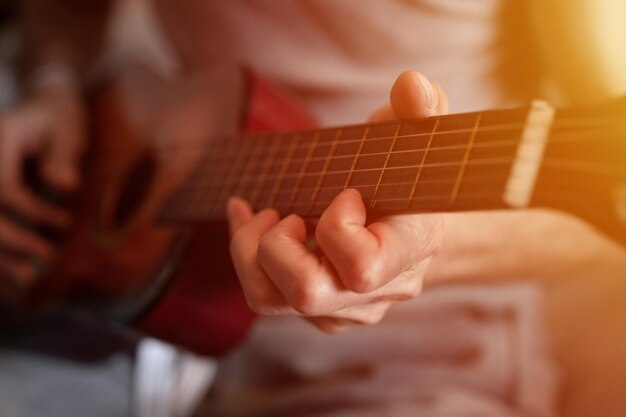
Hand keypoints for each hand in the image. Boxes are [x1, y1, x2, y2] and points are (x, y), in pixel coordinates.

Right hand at [0, 85, 85, 296]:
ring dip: (0, 258)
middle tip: (48, 257)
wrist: (41, 111)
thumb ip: (64, 156)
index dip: (34, 212)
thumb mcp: (68, 130)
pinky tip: (9, 283)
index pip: (4, 189)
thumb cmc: (59, 121)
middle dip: (14, 241)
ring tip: (27, 278)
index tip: (66, 223)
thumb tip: (64, 185)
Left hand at [227, 71, 447, 331]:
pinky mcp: (322, 311)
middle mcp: (379, 292)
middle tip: (287, 213)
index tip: (344, 193)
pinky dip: (247, 256)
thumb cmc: (410, 176)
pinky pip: (266, 295)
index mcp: (408, 252)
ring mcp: (347, 308)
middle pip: (306, 293)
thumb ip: (421, 110)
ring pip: (271, 300)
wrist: (414, 223)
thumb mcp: (417, 136)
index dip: (336, 227)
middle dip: (276, 245)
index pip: (360, 267)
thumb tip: (410, 84)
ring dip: (250, 252)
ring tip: (262, 215)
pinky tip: (252, 220)